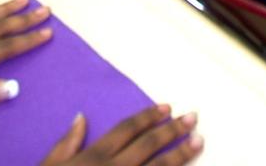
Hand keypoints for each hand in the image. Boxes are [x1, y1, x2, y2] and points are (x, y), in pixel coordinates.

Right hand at [40, 106, 202, 164]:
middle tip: (193, 118)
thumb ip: (66, 143)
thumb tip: (81, 117)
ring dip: (180, 155)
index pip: (127, 129)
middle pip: (148, 145)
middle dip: (172, 131)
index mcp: (94, 157)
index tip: (167, 107)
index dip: (148, 116)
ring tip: (198, 142)